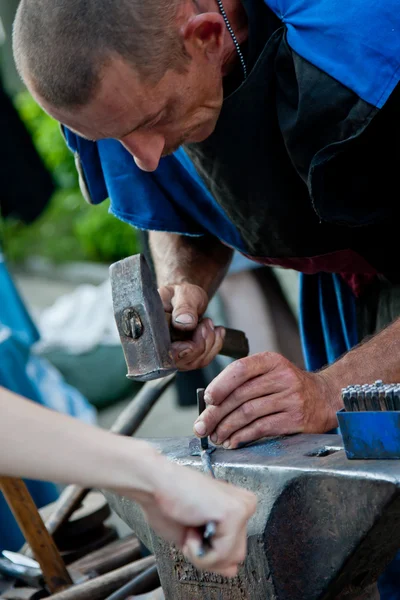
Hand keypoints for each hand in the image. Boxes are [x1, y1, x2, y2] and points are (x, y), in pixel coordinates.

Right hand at [138, 459, 256, 576]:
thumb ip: (216, 554)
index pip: (234, 550)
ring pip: (231, 557)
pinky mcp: (235, 512)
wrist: (154, 484)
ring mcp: (242, 507)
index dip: (208, 550)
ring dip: (203, 554)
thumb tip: (232, 570)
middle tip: (190, 529)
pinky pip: (222, 554)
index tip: (192, 528)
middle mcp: (244, 505)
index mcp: (235, 508)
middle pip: (236, 556)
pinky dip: (199, 551)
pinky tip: (191, 525)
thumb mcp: (194, 538)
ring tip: (191, 526)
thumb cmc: (167, 504)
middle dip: (208, 553)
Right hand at [158, 283, 224, 369]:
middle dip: (199, 344)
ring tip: (209, 323)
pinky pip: (202, 360)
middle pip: (180, 361)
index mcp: (150, 332)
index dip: (178, 353)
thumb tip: (184, 322)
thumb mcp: (183, 294)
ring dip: (209, 343)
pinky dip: (214, 346)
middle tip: (207, 322)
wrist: (186, 299)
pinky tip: (217, 332)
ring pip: (194, 362)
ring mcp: (172, 355)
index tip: (192, 343)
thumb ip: (184, 306)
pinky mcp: (185, 358)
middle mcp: (157, 348)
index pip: (160, 353)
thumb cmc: (181, 294)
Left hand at [193, 352, 340, 448]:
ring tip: (216, 437)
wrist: (325, 398)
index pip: (241, 369)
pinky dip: (242, 437)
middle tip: (202, 426)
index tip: (207, 399)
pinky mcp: (295, 418)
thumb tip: (210, 404)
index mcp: (271, 361)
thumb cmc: (288, 387)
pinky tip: (232, 441)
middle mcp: (282, 377)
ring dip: (227, 428)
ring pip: (248, 413)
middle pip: (241, 395)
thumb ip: (244, 382)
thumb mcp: (270, 372)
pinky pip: (261, 428)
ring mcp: (291, 398)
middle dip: (216, 414)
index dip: (221, 384)